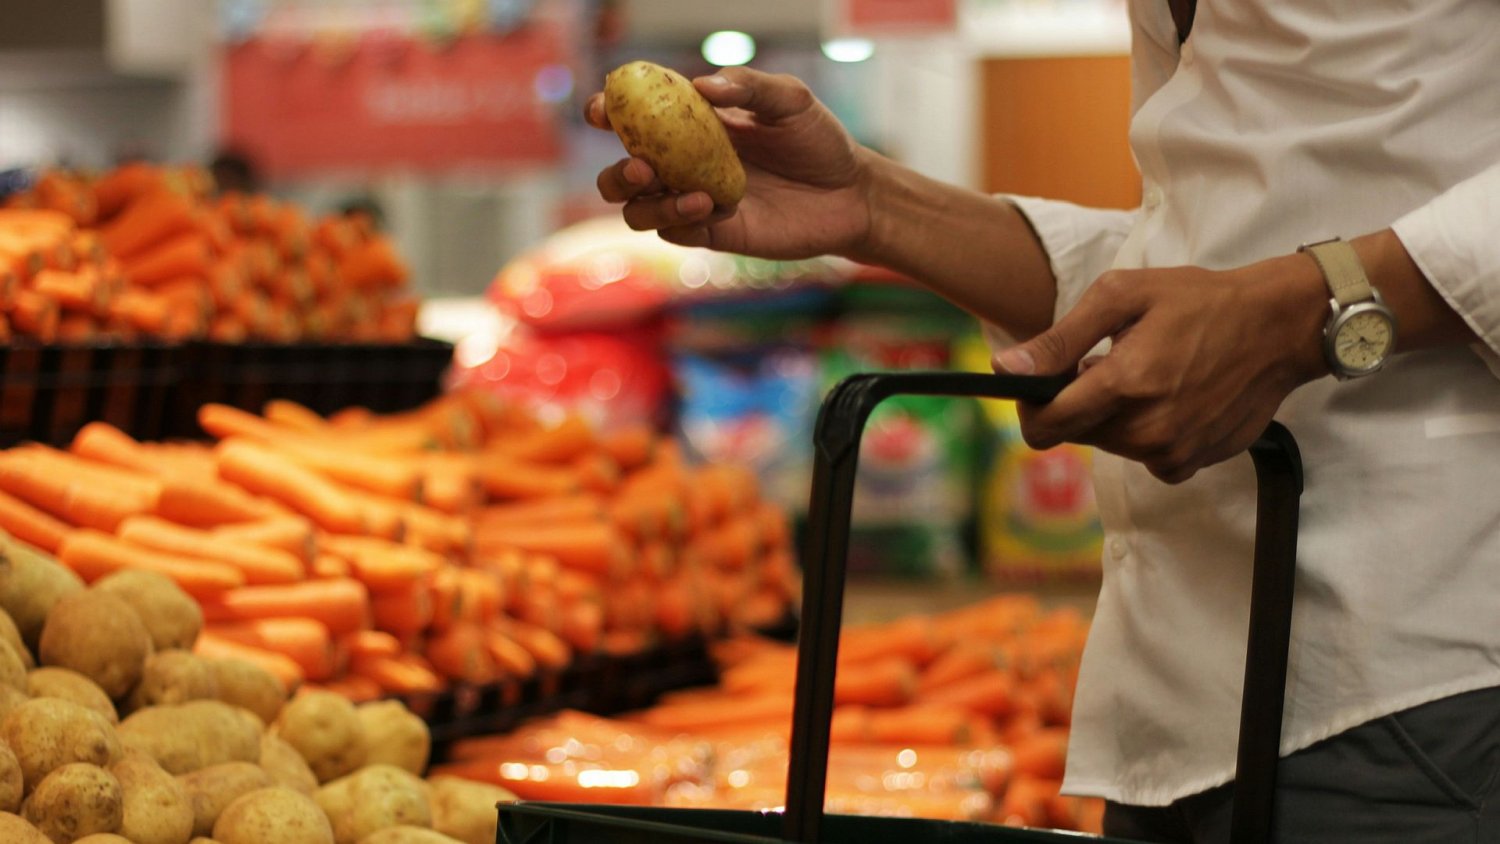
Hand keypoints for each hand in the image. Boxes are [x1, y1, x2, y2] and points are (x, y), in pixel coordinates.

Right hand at [585, 66, 874, 259]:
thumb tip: (702, 84)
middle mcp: (683, 167)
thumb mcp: (789, 100)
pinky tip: (713, 205)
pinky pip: (677, 233)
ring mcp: (695, 203)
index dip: (607, 114)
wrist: (852, 193)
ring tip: (690, 193)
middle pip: (620, 176)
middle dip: (618, 172)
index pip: (633, 120)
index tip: (602, 110)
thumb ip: (748, 86)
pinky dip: (682, 221)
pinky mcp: (714, 235)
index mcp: (689, 126)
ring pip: (639, 211)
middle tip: (643, 166)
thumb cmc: (818, 140)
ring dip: (649, 204)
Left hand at [993, 255, 1329, 482]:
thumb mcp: (1122, 297)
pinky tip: (1172, 396)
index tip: (1040, 382)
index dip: (1031, 405)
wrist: (1280, 326)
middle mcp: (1146, 429)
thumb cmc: (1199, 301)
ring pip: (1109, 444)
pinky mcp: (1192, 462)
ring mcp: (1172, 452)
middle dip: (1078, 402)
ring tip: (1149, 372)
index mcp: (1123, 385)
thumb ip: (1060, 339)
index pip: (1044, 426)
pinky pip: (1144, 456)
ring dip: (1113, 414)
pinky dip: (1146, 430)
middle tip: (1110, 362)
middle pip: (1075, 433)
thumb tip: (1006, 369)